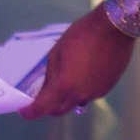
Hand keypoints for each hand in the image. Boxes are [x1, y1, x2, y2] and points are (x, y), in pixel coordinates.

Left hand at [20, 6, 135, 120]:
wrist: (114, 28)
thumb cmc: (82, 35)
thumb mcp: (58, 51)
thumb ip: (50, 74)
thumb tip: (46, 88)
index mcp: (65, 85)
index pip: (43, 108)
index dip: (31, 112)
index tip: (25, 111)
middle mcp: (81, 95)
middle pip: (59, 110)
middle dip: (49, 106)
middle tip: (44, 94)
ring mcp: (96, 93)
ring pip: (76, 102)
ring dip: (68, 96)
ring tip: (70, 75)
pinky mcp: (108, 88)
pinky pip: (90, 94)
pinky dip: (83, 89)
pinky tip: (86, 72)